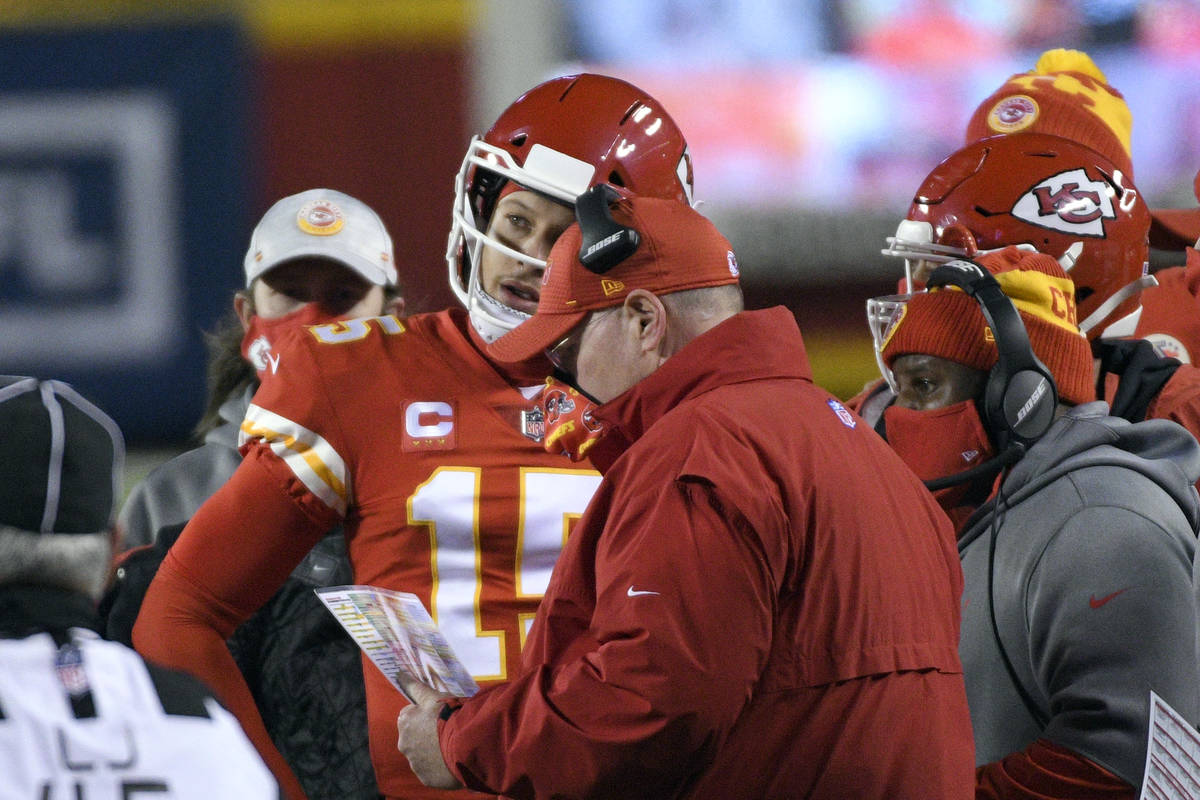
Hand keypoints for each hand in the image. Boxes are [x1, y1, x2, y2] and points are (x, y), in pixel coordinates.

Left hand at [395, 674, 462, 789]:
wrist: (466, 743)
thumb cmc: (449, 715)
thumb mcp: (433, 696)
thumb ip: (415, 687)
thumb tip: (399, 673)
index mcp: (405, 721)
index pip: (409, 715)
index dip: (424, 714)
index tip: (438, 715)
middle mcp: (404, 743)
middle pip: (414, 736)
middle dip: (426, 734)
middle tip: (446, 730)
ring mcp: (414, 762)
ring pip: (422, 754)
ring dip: (432, 750)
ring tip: (452, 744)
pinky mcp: (425, 777)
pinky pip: (430, 770)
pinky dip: (438, 766)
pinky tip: (451, 758)